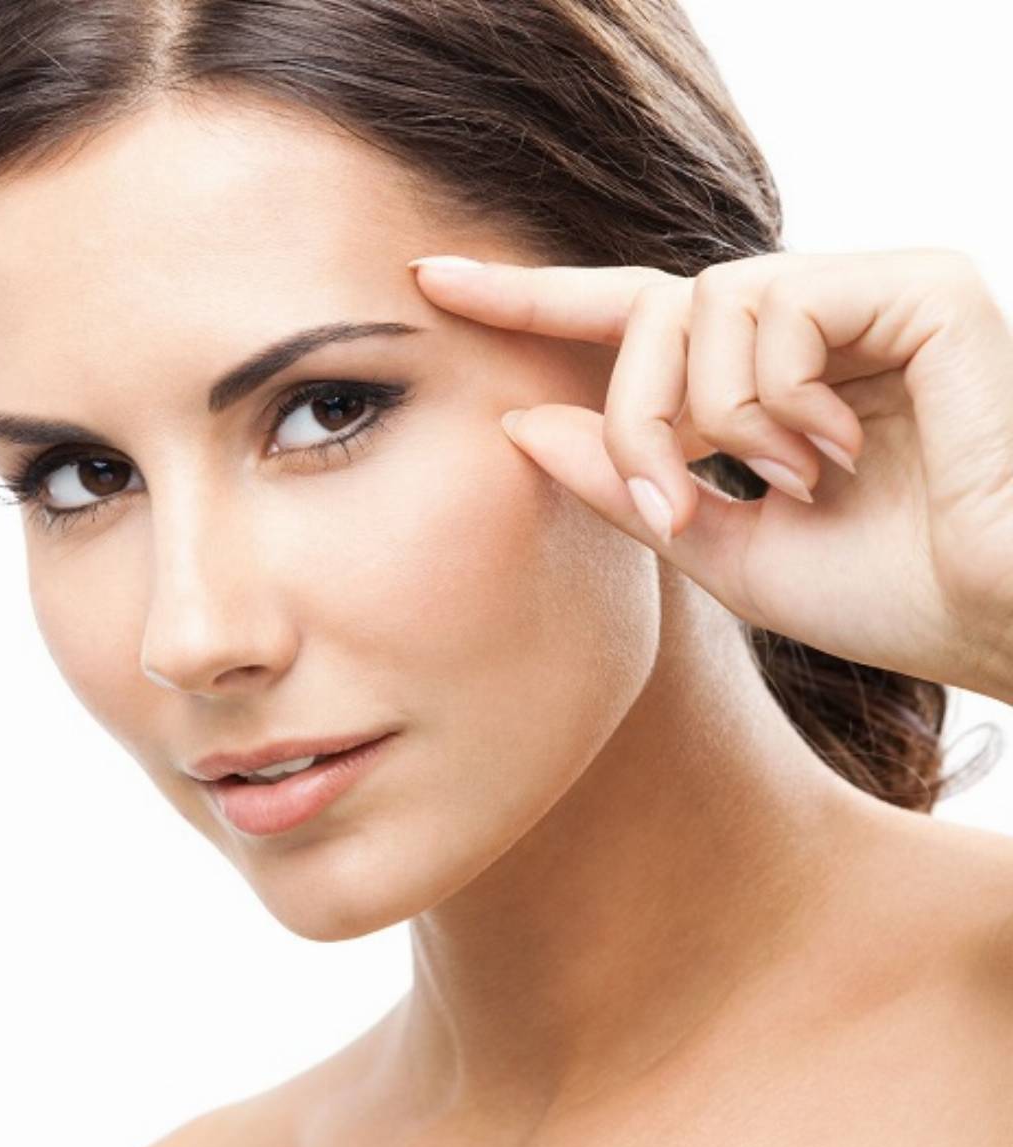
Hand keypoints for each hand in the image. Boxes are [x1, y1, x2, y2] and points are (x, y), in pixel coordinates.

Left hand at [409, 249, 1012, 702]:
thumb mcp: (715, 545)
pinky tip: (837, 449)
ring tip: (793, 482)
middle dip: (633, 414)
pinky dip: (777, 396)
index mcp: (762, 376)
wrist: (992, 625)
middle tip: (672, 503)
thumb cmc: (877, 594)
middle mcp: (810, 320)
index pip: (627, 314)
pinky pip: (781, 308)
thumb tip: (519, 423)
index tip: (431, 279)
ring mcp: (866, 293)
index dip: (528, 297)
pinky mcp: (921, 286)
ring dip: (714, 418)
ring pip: (705, 303)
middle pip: (652, 311)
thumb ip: (622, 483)